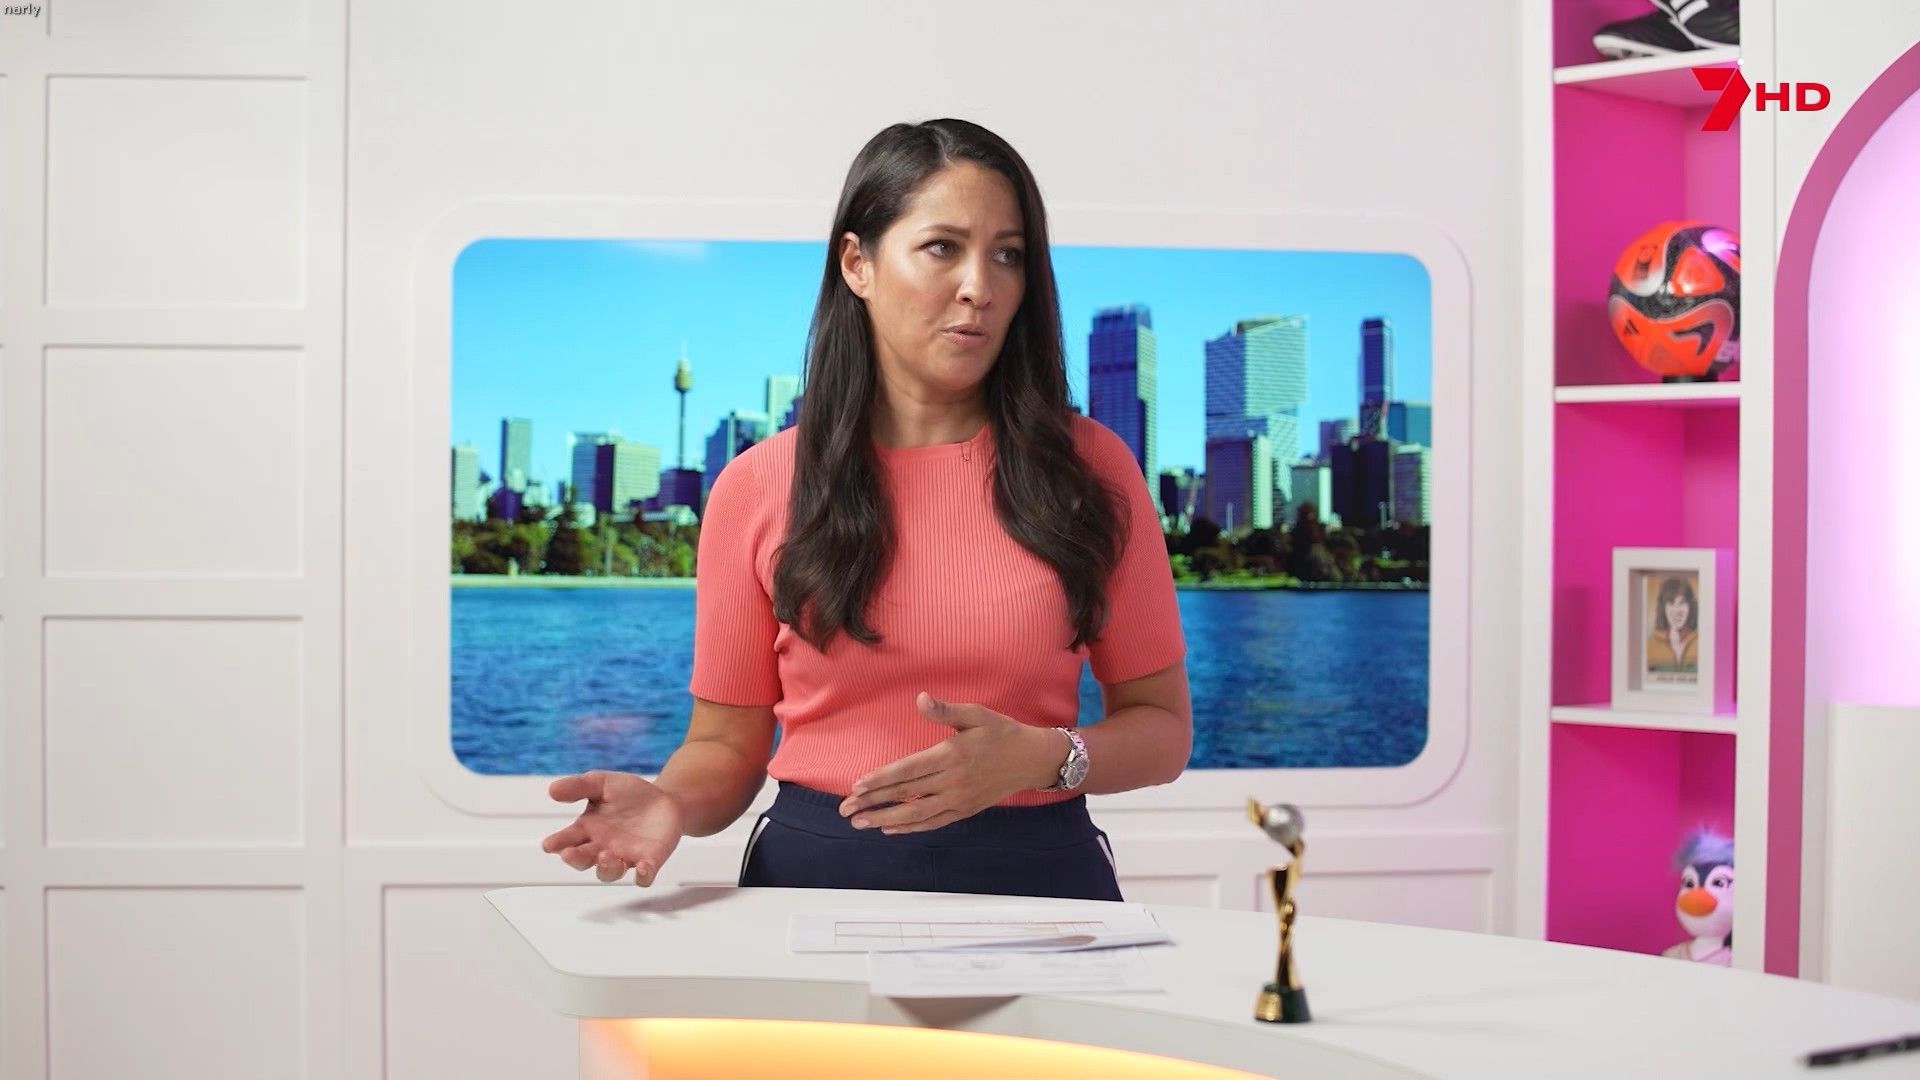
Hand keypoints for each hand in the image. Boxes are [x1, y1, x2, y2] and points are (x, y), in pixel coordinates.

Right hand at [540, 770, 685, 886]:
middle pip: (583, 861)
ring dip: (606, 868)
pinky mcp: (649, 861)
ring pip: (609, 873)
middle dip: (575, 859)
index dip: (556, 844)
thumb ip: (579, 786)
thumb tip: (552, 789)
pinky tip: (642, 869)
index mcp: (587, 830)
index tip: (549, 845)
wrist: (665, 799)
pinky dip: (642, 877)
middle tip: (568, 853)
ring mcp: (625, 857)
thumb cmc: (628, 794)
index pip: (566, 841)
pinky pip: (644, 877)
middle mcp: (602, 848)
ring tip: (605, 855)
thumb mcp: (602, 783)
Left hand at [837, 692, 1064, 834]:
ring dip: (885, 820)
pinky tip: (890, 828)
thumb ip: (946, 710)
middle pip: (906, 794)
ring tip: (860, 823)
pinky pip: (933, 821)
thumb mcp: (977, 714)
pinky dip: (911, 827)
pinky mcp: (965, 809)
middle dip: (873, 803)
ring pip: (916, 814)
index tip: (857, 786)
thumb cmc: (1002, 733)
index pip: (908, 770)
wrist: (1032, 759)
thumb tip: (921, 699)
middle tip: (846, 809)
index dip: (881, 779)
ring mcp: (959, 799)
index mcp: (951, 754)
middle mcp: (952, 781)